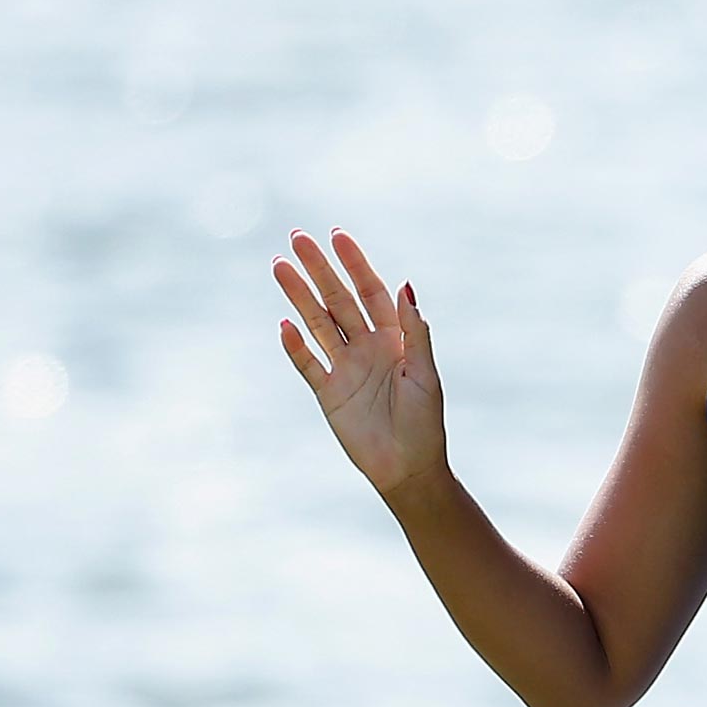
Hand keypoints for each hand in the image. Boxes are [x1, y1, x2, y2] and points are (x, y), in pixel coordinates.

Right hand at [273, 226, 447, 502]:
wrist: (408, 470)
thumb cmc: (426, 423)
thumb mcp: (426, 375)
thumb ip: (416, 331)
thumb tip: (406, 285)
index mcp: (395, 338)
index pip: (371, 291)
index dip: (355, 263)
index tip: (336, 236)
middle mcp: (368, 347)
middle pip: (338, 300)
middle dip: (319, 269)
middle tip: (296, 238)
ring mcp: (346, 368)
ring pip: (318, 324)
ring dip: (299, 296)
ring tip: (279, 267)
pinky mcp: (329, 394)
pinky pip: (308, 364)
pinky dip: (295, 346)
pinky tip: (283, 324)